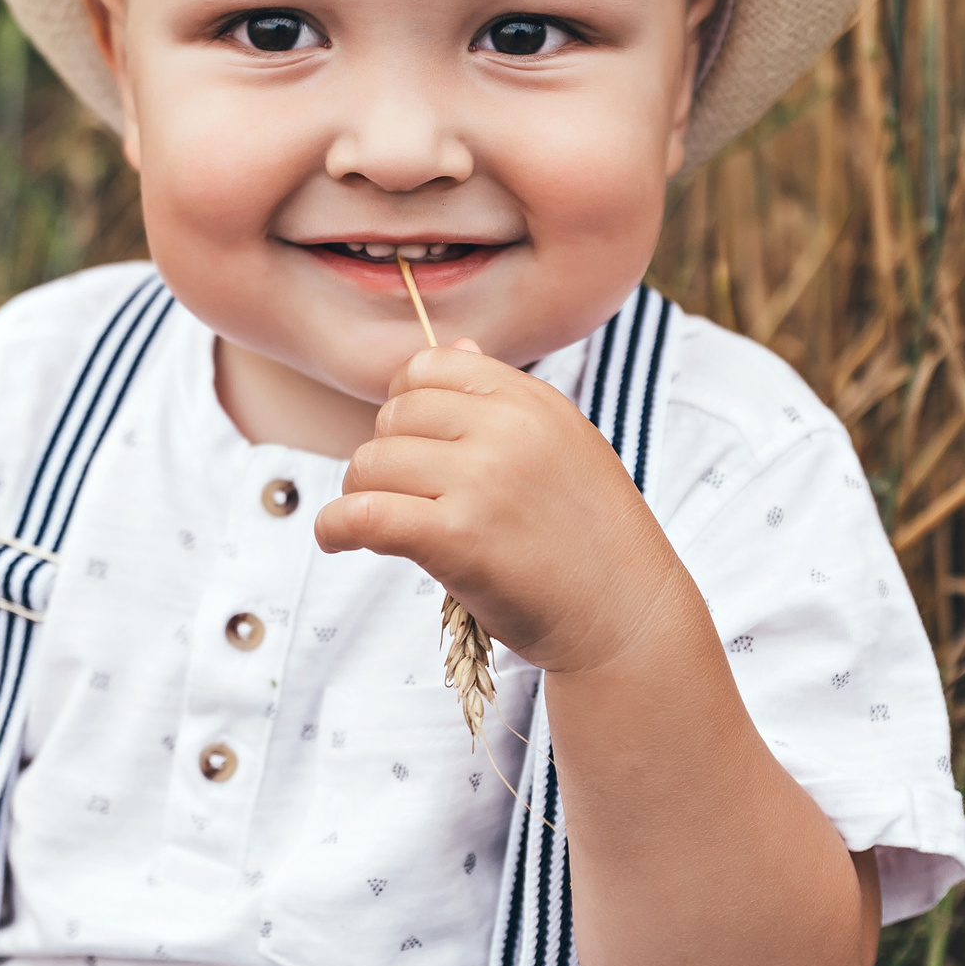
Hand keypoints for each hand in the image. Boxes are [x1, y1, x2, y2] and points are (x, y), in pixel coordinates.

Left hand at [314, 339, 685, 674]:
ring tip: (381, 526)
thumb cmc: (592, 540)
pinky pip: (362, 515)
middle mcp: (508, 429)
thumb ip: (502, 400)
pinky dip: (334, 528)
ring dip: (360, 495)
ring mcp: (482, 481)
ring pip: (369, 464)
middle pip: (392, 417)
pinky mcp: (458, 538)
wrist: (630, 619)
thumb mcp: (562, 445)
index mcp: (532, 399)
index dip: (403, 405)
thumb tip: (450, 346)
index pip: (427, 367)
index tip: (409, 445)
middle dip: (384, 457)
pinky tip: (337, 540)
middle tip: (401, 498)